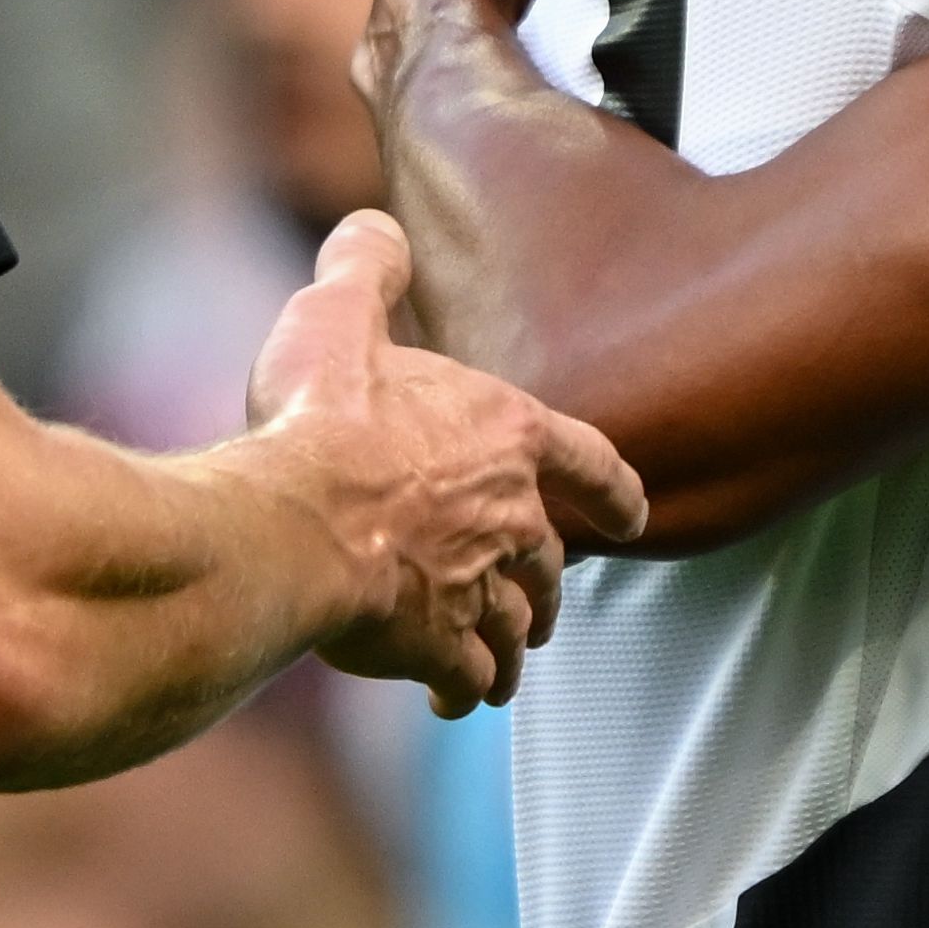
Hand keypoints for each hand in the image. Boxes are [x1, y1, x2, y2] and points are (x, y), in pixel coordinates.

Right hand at [245, 212, 646, 709]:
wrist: (294, 523)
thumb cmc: (320, 421)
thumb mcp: (336, 319)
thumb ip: (364, 270)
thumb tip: (374, 228)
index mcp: (504, 436)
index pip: (591, 462)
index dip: (614, 488)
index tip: (634, 514)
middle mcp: (511, 517)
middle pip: (551, 559)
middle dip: (546, 584)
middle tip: (540, 606)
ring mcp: (481, 588)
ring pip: (518, 626)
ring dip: (513, 644)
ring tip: (499, 662)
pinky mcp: (442, 647)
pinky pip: (472, 677)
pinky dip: (468, 689)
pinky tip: (453, 699)